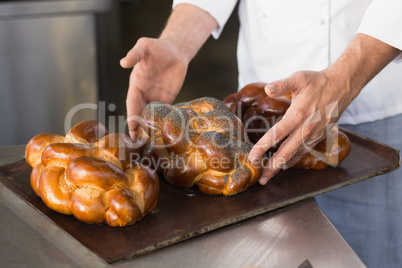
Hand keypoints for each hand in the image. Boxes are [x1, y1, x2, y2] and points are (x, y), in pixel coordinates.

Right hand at [121, 37, 188, 139]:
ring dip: (150, 128)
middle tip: (140, 143)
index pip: (132, 104)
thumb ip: (135, 55)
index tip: (131, 130)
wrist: (175, 51)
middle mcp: (144, 94)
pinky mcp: (168, 99)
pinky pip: (164, 113)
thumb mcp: (144, 47)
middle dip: (139, 128)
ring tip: (151, 143)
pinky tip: (164, 133)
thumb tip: (123, 62)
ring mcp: (156, 97)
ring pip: (151, 116)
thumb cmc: (157, 47)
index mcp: (136, 85)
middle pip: (140, 114)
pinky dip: (163, 122)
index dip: (131, 117)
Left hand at [248, 33, 400, 184]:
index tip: (252, 157)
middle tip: (261, 179)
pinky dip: (294, 160)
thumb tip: (267, 89)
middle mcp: (306, 128)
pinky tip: (286, 165)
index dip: (263, 147)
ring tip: (269, 176)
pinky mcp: (320, 136)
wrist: (342, 86)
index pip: (276, 134)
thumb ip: (282, 84)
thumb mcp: (299, 78)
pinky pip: (305, 152)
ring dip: (282, 166)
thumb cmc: (318, 81)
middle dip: (272, 167)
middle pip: (286, 152)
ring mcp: (314, 134)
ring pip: (295, 155)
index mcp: (298, 115)